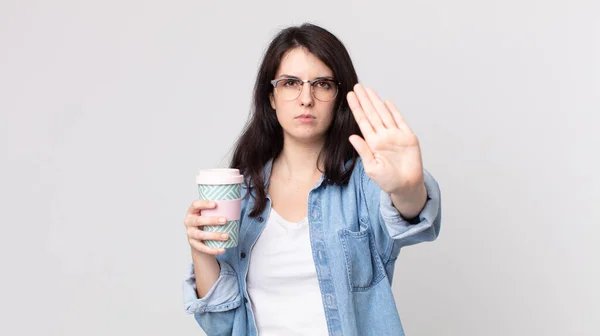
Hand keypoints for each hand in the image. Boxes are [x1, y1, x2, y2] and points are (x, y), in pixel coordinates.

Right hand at [184, 200, 229, 254]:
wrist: (199, 238)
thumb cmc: (206, 223)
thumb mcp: (208, 214)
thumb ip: (216, 210)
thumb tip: (235, 204)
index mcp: (192, 212)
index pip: (195, 205)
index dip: (204, 204)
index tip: (215, 204)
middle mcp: (189, 222)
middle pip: (198, 221)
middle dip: (212, 220)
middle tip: (225, 220)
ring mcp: (190, 234)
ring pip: (201, 235)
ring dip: (214, 235)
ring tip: (226, 236)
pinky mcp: (194, 244)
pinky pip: (203, 248)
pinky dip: (213, 249)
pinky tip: (222, 249)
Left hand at [347, 83, 424, 197]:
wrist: (406, 186)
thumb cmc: (388, 180)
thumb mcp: (371, 168)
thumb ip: (363, 151)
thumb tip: (351, 137)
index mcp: (372, 143)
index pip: (362, 121)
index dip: (356, 108)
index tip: (349, 96)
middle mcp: (383, 136)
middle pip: (372, 114)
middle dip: (364, 100)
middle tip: (357, 86)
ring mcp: (395, 135)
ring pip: (384, 114)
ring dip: (376, 101)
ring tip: (369, 90)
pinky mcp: (408, 137)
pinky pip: (400, 121)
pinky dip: (394, 111)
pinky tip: (386, 101)